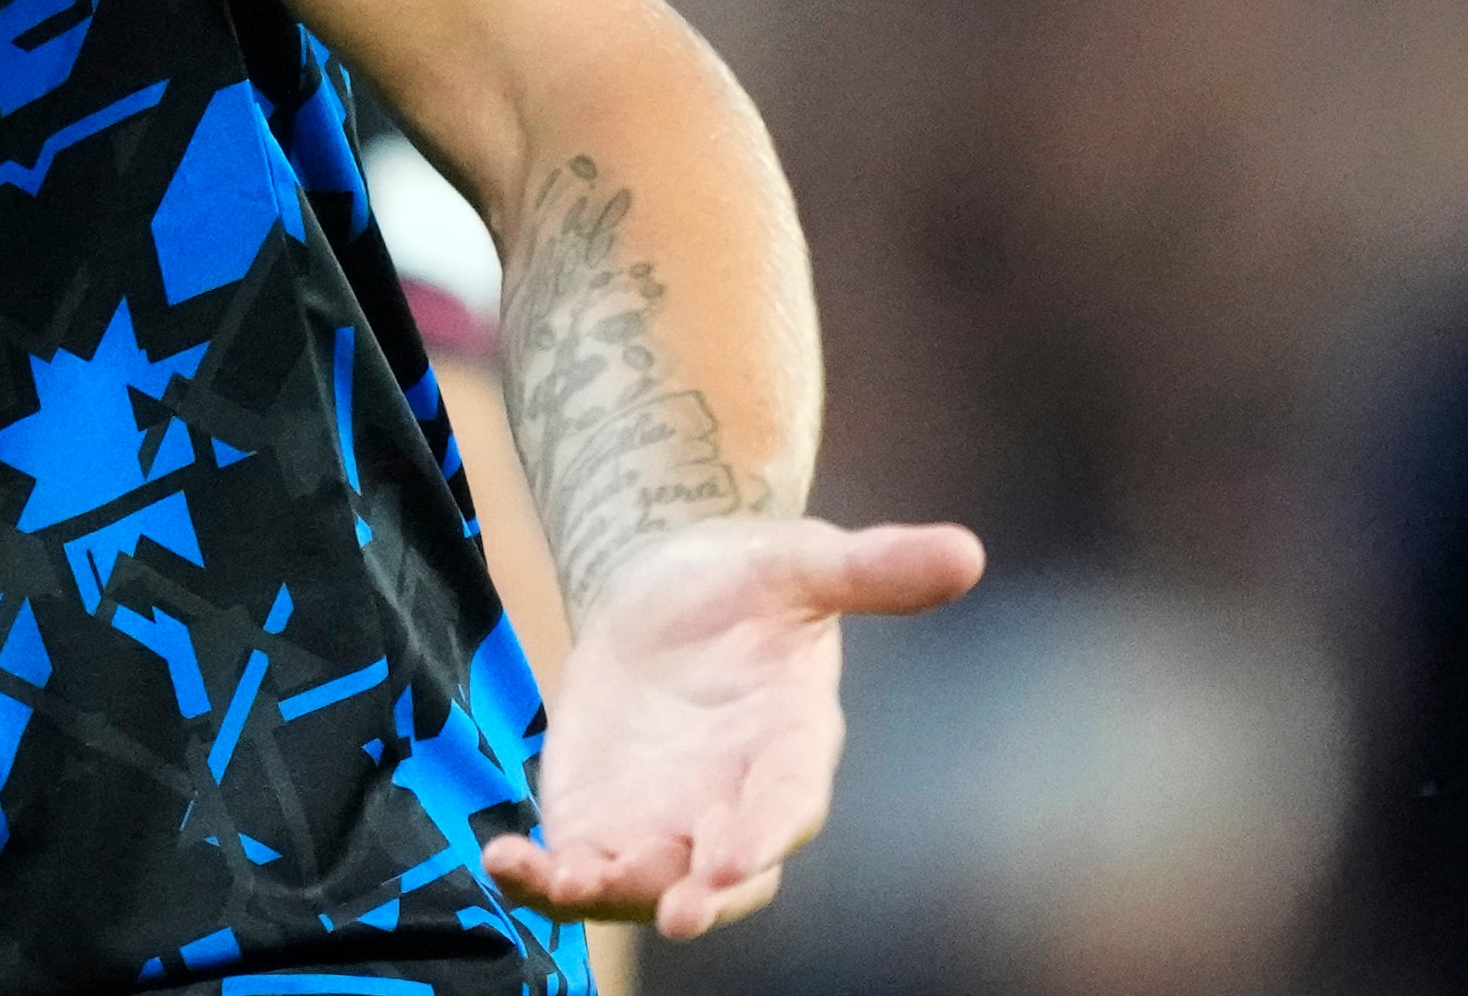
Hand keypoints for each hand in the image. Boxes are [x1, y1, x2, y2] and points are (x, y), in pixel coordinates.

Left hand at [477, 513, 983, 938]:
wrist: (664, 592)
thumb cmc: (747, 581)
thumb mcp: (799, 561)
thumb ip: (869, 569)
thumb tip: (965, 551)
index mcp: (791, 750)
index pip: (786, 808)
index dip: (763, 836)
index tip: (731, 858)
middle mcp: (734, 805)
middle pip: (725, 875)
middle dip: (702, 897)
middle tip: (678, 915)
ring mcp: (668, 822)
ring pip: (645, 884)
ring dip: (610, 892)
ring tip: (564, 880)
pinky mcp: (604, 821)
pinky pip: (576, 868)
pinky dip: (544, 878)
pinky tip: (503, 861)